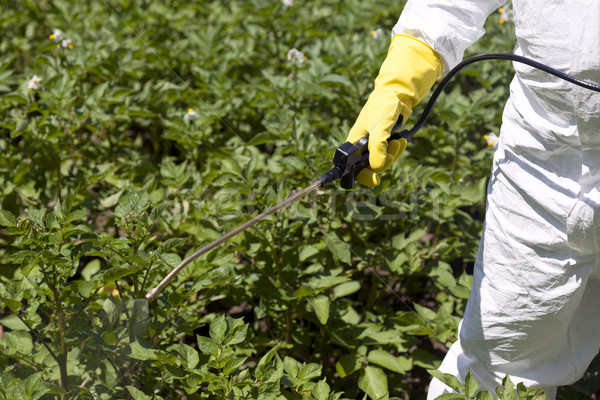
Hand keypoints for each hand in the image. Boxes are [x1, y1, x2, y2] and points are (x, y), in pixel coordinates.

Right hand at [346, 34, 442, 185]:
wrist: (398, 93)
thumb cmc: (384, 106)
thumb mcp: (380, 127)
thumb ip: (377, 148)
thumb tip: (377, 168)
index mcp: (354, 143)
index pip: (352, 168)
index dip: (362, 176)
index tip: (375, 180)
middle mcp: (362, 146)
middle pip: (370, 168)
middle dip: (384, 162)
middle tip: (391, 151)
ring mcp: (374, 145)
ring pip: (382, 162)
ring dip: (393, 155)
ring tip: (398, 142)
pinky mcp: (385, 142)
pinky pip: (390, 155)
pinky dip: (397, 150)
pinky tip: (401, 141)